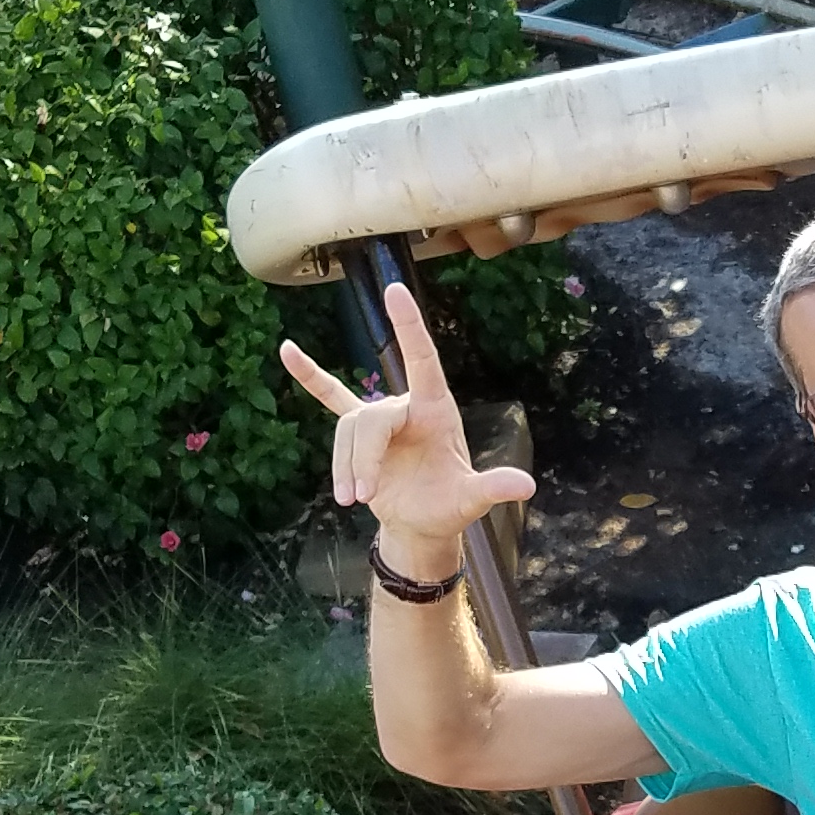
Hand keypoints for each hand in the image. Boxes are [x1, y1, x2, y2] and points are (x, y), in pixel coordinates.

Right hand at [278, 278, 533, 575]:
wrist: (421, 523)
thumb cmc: (449, 506)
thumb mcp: (472, 499)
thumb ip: (495, 488)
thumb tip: (527, 486)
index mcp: (436, 410)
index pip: (423, 360)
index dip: (409, 326)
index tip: (395, 291)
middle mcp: (406, 406)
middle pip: (370, 419)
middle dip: (363, 459)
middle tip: (363, 497)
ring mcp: (380, 418)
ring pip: (348, 432)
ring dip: (345, 466)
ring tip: (351, 500)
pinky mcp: (358, 433)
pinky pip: (330, 398)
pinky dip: (310, 376)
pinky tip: (287, 351)